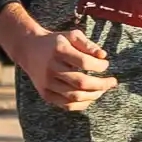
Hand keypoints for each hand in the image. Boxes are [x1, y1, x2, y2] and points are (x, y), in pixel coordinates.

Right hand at [0, 4, 116, 111]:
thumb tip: (103, 56)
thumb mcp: (71, 36)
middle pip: (81, 82)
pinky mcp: (45, 94)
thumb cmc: (56, 42)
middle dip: (101, 84)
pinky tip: (90, 97)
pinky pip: (66, 105)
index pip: (84, 62)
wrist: (29, 49)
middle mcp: (51, 68)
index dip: (99, 66)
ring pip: (75, 96)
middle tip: (112, 82)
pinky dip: (82, 104)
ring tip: (103, 90)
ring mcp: (47, 83)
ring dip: (94, 95)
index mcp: (59, 51)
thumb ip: (88, 44)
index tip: (106, 64)